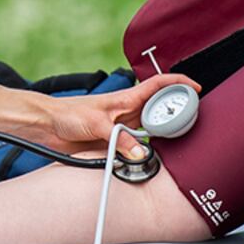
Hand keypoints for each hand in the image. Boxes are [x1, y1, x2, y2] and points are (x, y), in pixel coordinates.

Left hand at [42, 73, 201, 159]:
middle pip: (160, 111)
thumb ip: (119, 141)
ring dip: (161, 137)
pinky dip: (144, 154)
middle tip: (189, 124)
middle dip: (176, 115)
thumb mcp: (96, 125)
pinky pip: (136, 149)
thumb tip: (139, 154)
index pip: (159, 85)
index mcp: (127, 99)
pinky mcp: (114, 144)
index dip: (179, 83)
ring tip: (173, 144)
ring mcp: (123, 129)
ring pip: (151, 132)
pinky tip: (147, 160)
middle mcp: (128, 113)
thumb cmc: (67, 113)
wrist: (47, 126)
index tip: (196, 89)